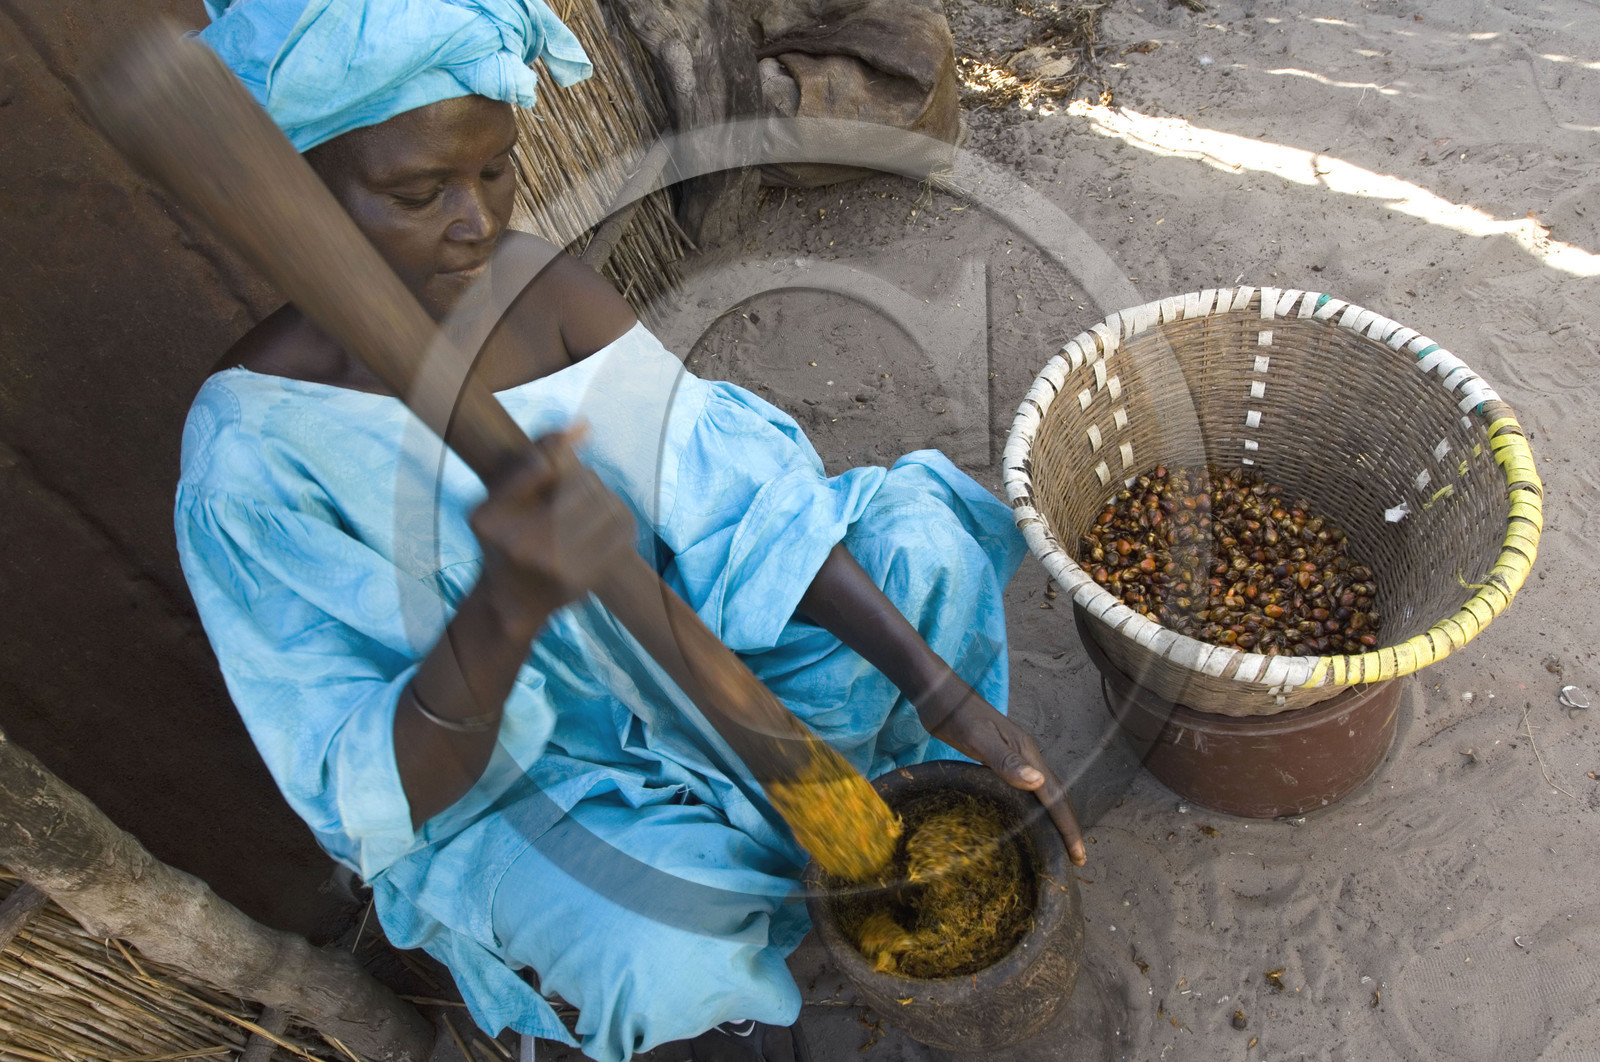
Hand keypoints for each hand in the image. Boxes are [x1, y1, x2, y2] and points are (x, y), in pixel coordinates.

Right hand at [469, 425, 636, 629]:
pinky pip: (623, 532)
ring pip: (609, 506)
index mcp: (508, 525)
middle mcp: (538, 549)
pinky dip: (617, 518)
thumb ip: (531, 459)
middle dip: (583, 479)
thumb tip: (582, 425)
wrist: (511, 603)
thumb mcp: (495, 501)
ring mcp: (567, 568)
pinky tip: (601, 521)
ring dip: (602, 497)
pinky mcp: (590, 580)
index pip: (550, 468)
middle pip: (585, 486)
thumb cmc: (500, 542)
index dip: (562, 451)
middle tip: (574, 487)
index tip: (571, 445)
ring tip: (586, 503)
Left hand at [917, 680, 1087, 866]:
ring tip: (1057, 844)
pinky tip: (1026, 818)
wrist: (940, 694)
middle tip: (1075, 858)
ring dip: (1054, 818)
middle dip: (1068, 826)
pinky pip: (1026, 789)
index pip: (1056, 796)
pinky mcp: (1000, 759)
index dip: (1068, 827)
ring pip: (1044, 793)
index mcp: (1028, 754)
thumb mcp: (980, 739)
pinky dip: (1034, 808)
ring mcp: (1015, 757)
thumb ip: (1007, 761)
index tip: (1078, 856)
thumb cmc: (957, 716)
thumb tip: (1039, 783)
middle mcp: (1028, 756)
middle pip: (1057, 796)